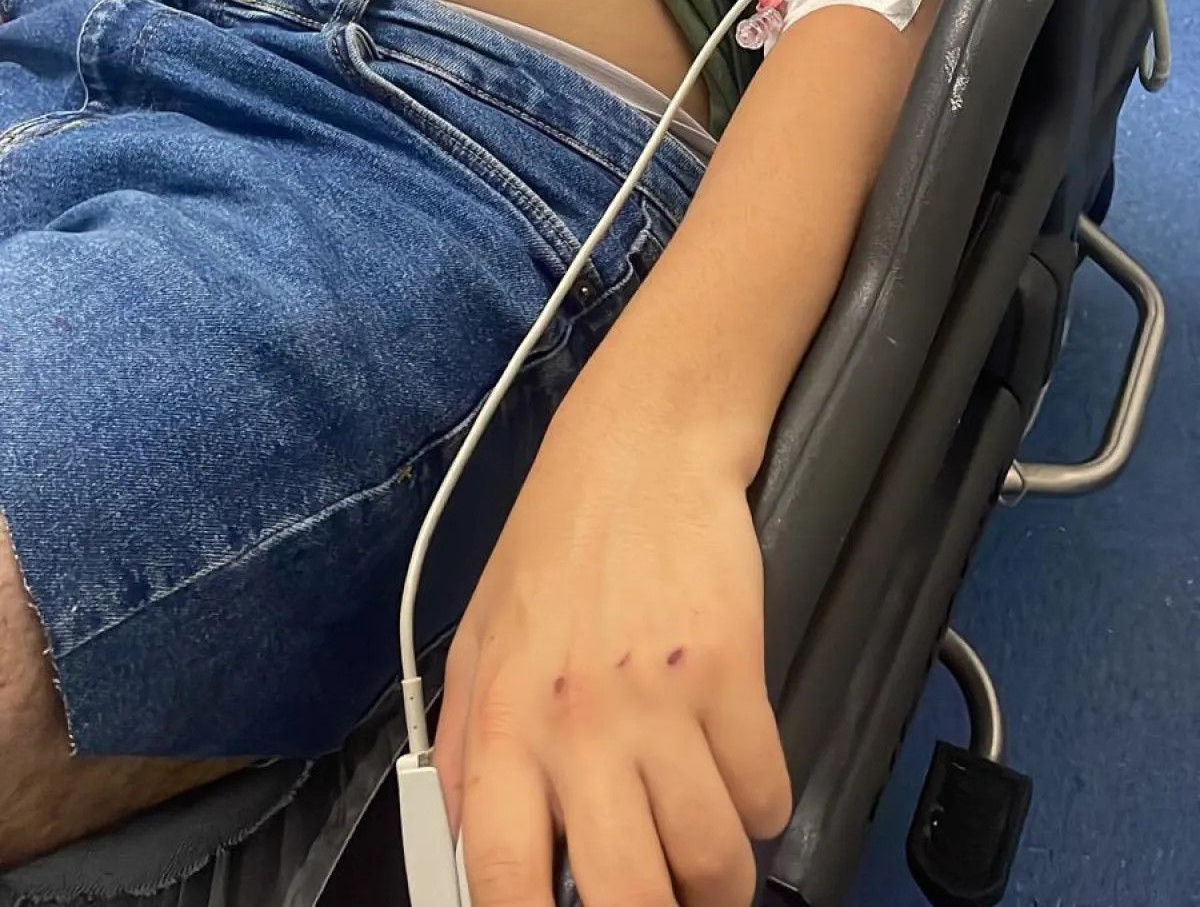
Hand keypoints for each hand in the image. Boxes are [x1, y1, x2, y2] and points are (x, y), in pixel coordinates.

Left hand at [433, 381, 792, 906]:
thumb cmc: (559, 538)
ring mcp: (658, 700)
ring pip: (714, 861)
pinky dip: (763, 806)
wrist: (643, 444)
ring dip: (721, 879)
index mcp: (500, 723)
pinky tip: (740, 774)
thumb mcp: (479, 638)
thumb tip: (460, 852)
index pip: (502, 883)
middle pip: (629, 899)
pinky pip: (767, 795)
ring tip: (710, 857)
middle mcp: (575, 723)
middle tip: (668, 904)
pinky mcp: (732, 671)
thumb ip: (464, 748)